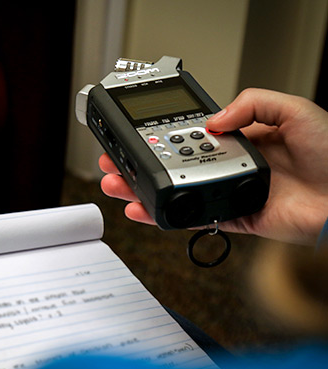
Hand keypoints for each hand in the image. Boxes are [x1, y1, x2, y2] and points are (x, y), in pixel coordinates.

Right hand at [100, 88, 327, 245]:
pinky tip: (145, 210)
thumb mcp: (296, 111)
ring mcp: (231, 193)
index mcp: (245, 140)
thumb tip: (214, 119)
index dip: (164, 137)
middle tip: (117, 162)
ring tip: (118, 184)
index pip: (194, 137)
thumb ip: (254, 104)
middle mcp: (234, 166)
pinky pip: (195, 219)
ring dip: (145, 190)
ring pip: (179, 192)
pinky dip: (168, 217)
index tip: (141, 136)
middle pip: (177, 166)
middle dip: (142, 165)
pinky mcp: (235, 218)